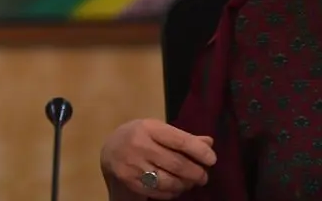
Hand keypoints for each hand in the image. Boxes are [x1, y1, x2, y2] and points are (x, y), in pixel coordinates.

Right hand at [100, 119, 216, 199]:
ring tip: (189, 182)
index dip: (199, 151)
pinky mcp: (131, 182)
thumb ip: (182, 137)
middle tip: (203, 176)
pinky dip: (172, 192)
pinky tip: (175, 188)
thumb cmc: (139, 137)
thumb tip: (209, 143)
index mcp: (148, 128)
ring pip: (169, 181)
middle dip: (196, 173)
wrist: (109, 151)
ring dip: (185, 184)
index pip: (180, 141)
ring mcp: (133, 166)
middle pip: (177, 164)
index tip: (212, 159)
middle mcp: (139, 145)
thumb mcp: (157, 130)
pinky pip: (159, 192)